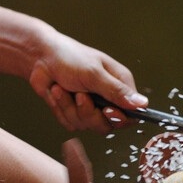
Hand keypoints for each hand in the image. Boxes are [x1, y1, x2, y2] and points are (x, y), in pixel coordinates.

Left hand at [28, 32, 148, 132]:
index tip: (106, 111)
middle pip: (108, 124)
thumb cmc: (68, 57)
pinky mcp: (73, 112)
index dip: (120, 118)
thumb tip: (142, 104)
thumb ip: (117, 91)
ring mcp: (90, 107)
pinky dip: (61, 108)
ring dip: (70, 108)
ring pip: (87, 125)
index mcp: (119, 85)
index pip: (131, 114)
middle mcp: (107, 98)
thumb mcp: (94, 74)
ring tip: (62, 88)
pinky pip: (70, 123)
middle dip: (89, 113)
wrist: (40, 57)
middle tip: (80, 96)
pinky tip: (56, 92)